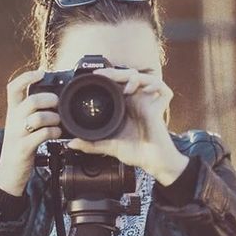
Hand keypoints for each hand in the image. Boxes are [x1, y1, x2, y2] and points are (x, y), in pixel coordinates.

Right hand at [0, 69, 62, 195]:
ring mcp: (17, 135)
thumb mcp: (21, 125)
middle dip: (49, 99)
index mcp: (12, 112)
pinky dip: (53, 132)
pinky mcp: (23, 148)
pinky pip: (41, 135)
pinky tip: (56, 134)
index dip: (27, 77)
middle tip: (57, 104)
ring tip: (58, 122)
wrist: (9, 173)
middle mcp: (12, 120)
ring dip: (53, 118)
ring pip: (37, 117)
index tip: (41, 73)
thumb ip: (32, 112)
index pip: (14, 87)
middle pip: (31, 101)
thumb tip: (53, 98)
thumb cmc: (20, 146)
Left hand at [66, 67, 188, 185]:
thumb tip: (71, 144)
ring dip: (135, 77)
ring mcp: (149, 103)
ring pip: (145, 78)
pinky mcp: (160, 108)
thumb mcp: (108, 146)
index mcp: (125, 106)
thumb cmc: (135, 152)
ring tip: (127, 87)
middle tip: (104, 75)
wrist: (151, 162)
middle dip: (117, 72)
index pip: (117, 83)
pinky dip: (155, 85)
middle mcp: (137, 101)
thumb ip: (90, 144)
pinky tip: (145, 91)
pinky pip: (163, 90)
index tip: (95, 75)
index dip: (109, 76)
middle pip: (129, 76)